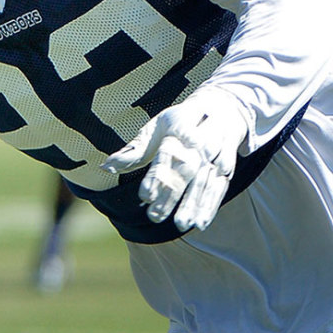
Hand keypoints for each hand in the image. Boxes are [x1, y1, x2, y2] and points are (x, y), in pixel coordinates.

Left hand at [100, 88, 249, 231]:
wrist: (223, 107)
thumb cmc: (179, 121)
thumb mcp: (155, 128)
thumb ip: (133, 150)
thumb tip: (105, 166)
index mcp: (178, 131)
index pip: (166, 157)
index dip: (156, 177)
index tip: (145, 196)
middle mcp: (200, 143)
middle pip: (185, 172)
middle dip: (172, 195)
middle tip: (155, 216)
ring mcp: (217, 156)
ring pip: (204, 183)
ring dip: (193, 205)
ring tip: (180, 225)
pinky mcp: (227, 167)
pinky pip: (219, 188)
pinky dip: (210, 206)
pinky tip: (200, 223)